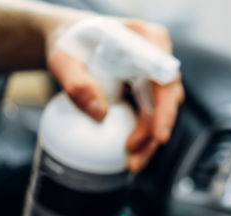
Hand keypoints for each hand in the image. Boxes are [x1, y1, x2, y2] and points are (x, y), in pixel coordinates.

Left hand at [46, 18, 183, 172]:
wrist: (71, 39)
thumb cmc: (68, 43)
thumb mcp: (62, 61)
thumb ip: (76, 84)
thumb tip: (99, 114)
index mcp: (144, 38)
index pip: (163, 77)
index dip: (164, 108)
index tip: (158, 135)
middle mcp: (158, 53)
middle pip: (168, 98)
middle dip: (153, 132)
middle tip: (134, 158)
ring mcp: (156, 70)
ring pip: (163, 110)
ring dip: (150, 138)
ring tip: (132, 162)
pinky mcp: (151, 86)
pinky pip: (153, 113)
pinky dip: (144, 134)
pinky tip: (132, 151)